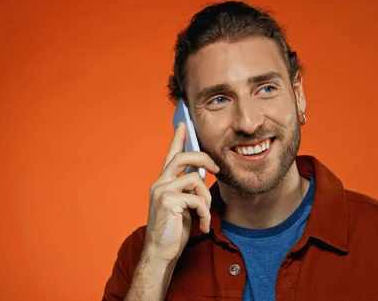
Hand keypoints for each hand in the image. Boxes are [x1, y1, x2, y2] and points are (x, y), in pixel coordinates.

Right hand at [142, 122, 219, 263]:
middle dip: (204, 159)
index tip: (184, 124)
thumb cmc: (172, 231)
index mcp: (162, 182)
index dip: (178, 139)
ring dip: (206, 198)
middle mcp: (159, 183)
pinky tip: (203, 226)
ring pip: (195, 179)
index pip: (171, 155)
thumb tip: (202, 175)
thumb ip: (187, 189)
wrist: (161, 253)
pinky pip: (197, 198)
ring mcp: (161, 191)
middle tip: (217, 170)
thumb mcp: (182, 206)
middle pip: (183, 157)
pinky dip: (205, 213)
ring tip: (205, 216)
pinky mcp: (167, 201)